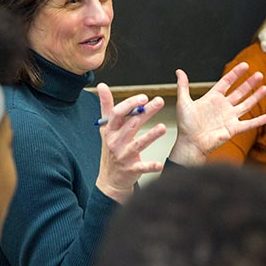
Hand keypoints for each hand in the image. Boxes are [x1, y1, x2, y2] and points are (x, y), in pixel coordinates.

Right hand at [95, 83, 165, 201]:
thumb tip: (102, 86)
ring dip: (150, 136)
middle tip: (159, 101)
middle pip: (131, 124)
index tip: (144, 97)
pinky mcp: (132, 170)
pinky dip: (151, 166)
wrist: (110, 179)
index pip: (118, 113)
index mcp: (111, 130)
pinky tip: (160, 164)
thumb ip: (106, 106)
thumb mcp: (106, 128)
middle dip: (146, 112)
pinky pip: (142, 167)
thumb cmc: (110, 150)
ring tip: (163, 128)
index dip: (130, 104)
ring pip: (137, 144)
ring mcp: (123, 156)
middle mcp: (116, 142)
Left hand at [168, 62, 265, 164]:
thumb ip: (183, 86)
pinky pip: (249, 124)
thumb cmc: (185, 126)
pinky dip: (259, 121)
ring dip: (256, 97)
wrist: (190, 144)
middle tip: (259, 74)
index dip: (236, 73)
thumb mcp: (183, 102)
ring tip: (265, 88)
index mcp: (212, 98)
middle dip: (249, 83)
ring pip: (247, 105)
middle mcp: (223, 106)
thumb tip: (179, 71)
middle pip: (240, 92)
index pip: (227, 82)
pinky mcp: (234, 129)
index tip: (245, 65)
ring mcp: (230, 117)